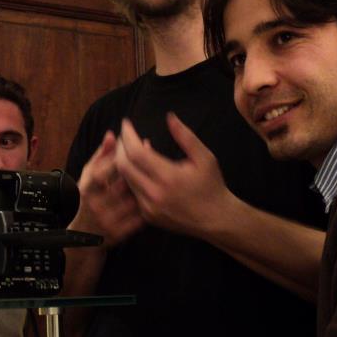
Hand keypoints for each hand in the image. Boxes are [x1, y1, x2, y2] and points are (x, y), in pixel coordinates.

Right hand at [69, 131, 143, 246]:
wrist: (82, 236)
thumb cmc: (88, 198)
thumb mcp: (88, 176)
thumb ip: (100, 156)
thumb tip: (112, 134)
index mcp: (86, 189)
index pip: (102, 172)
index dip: (118, 160)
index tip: (132, 148)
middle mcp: (95, 206)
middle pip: (121, 186)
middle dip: (138, 171)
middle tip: (152, 159)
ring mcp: (107, 221)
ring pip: (133, 201)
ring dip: (146, 188)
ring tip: (156, 176)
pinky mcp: (118, 234)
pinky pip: (139, 217)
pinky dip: (148, 206)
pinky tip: (153, 196)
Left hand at [114, 113, 232, 238]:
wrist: (216, 220)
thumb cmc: (212, 185)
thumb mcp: (204, 157)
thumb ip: (185, 136)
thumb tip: (169, 116)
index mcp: (169, 177)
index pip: (137, 153)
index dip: (128, 136)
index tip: (126, 123)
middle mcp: (155, 193)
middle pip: (123, 166)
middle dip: (120, 147)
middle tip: (124, 135)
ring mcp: (149, 207)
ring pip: (125, 180)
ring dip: (124, 161)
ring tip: (129, 147)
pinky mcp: (148, 216)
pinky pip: (132, 192)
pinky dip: (132, 176)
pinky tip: (139, 167)